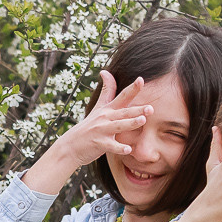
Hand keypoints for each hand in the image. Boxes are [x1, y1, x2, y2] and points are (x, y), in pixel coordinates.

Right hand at [20, 71, 153, 195]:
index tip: (141, 79)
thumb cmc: (88, 126)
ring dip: (130, 123)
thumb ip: (106, 90)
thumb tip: (105, 71)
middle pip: (123, 112)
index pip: (122, 97)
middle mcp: (105, 118)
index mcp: (108, 109)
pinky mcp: (99, 144)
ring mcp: (101, 131)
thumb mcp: (98, 107)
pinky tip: (128, 150)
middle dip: (137, 110)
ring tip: (142, 121)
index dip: (132, 88)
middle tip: (151, 108)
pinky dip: (119, 148)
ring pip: (118, 126)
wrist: (70, 145)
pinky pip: (111, 146)